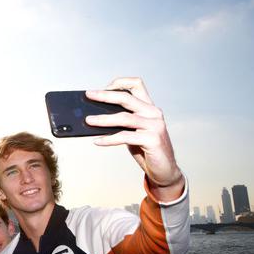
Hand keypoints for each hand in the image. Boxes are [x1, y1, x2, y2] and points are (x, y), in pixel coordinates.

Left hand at [85, 77, 184, 201]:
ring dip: (103, 119)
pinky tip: (97, 141)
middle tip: (89, 95)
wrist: (165, 170)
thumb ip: (121, 122)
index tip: (103, 88)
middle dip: (105, 95)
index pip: (136, 85)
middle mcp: (153, 113)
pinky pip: (125, 137)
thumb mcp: (133, 131)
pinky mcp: (152, 139)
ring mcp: (155, 125)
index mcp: (149, 107)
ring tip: (88, 121)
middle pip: (126, 98)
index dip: (119, 83)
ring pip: (124, 118)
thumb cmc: (146, 149)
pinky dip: (108, 139)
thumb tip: (94, 117)